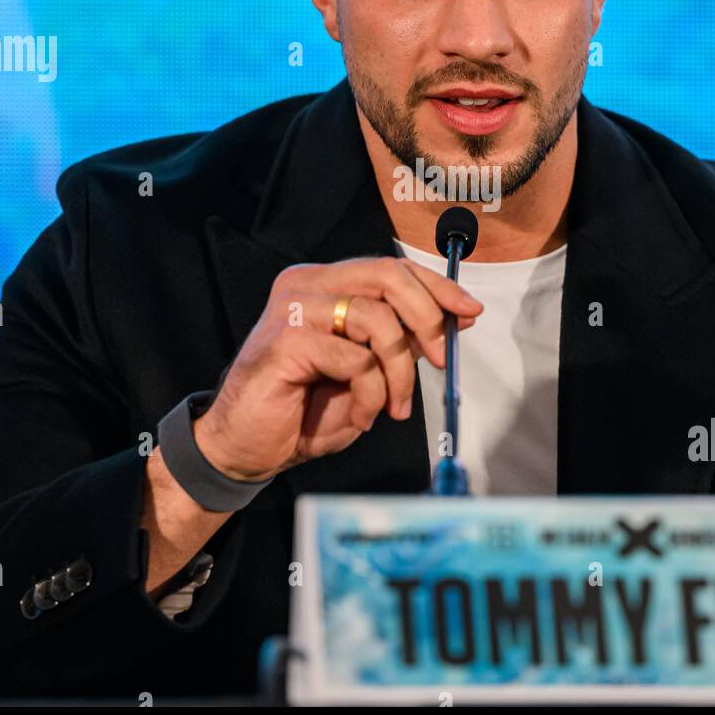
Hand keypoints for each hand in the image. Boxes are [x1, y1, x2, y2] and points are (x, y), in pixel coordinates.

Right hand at [193, 256, 482, 480]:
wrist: (245, 446)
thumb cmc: (301, 410)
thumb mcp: (366, 370)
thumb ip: (399, 339)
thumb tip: (453, 318)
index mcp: (324, 283)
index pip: (390, 268)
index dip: (436, 287)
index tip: (469, 310)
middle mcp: (305, 285)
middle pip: (387, 275)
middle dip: (427, 316)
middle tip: (439, 357)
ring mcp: (292, 309)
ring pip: (376, 319)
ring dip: (398, 370)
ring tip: (392, 406)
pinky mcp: (285, 341)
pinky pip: (355, 360)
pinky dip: (370, 394)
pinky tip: (361, 416)